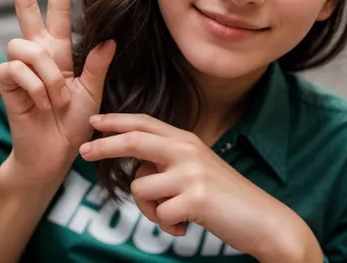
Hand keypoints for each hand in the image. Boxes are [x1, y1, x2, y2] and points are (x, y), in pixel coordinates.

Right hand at [0, 0, 114, 188]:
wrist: (52, 154)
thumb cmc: (72, 124)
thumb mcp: (92, 93)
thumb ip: (98, 66)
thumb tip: (110, 38)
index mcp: (59, 51)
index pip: (59, 9)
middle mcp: (37, 52)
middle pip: (25, 7)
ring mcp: (19, 66)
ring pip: (26, 46)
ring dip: (46, 74)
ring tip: (56, 98)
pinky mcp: (6, 81)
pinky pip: (17, 69)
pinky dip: (35, 87)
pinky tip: (41, 103)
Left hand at [78, 114, 321, 260]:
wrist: (263, 219)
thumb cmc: (225, 198)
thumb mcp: (197, 169)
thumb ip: (168, 162)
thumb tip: (137, 168)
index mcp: (187, 140)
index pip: (145, 123)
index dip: (117, 121)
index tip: (94, 120)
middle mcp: (187, 150)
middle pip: (134, 141)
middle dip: (104, 145)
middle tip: (83, 151)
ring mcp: (191, 173)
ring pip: (140, 188)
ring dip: (149, 209)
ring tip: (175, 216)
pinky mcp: (195, 198)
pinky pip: (159, 215)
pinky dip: (168, 226)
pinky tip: (188, 226)